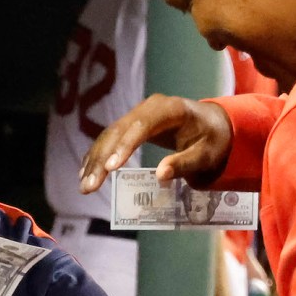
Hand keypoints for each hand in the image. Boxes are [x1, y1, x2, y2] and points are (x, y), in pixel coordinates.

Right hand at [79, 94, 233, 194]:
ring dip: (94, 161)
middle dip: (101, 160)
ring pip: (108, 136)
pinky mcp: (130, 126)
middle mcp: (148, 108)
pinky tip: (85, 174)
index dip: (124, 146)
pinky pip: (108, 140)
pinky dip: (96, 157)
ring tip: (84, 187)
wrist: (210, 125)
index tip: (110, 168)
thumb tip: (160, 175)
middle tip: (90, 186)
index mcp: (170, 110)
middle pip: (118, 132)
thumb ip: (185, 164)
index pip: (142, 126)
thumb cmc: (211, 140)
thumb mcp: (206, 155)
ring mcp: (136, 115)